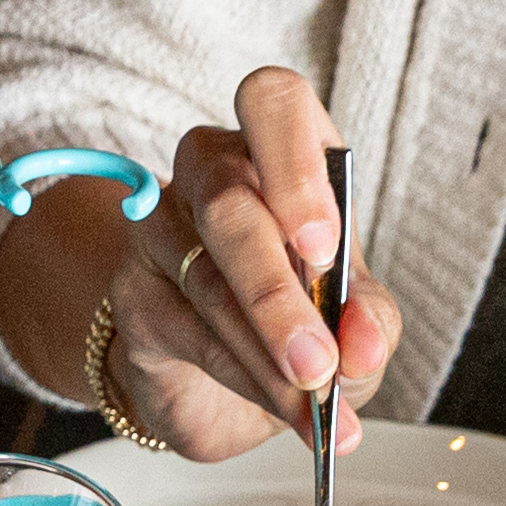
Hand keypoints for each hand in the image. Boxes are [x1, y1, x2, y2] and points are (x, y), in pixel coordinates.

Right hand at [9, 65, 403, 462]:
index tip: (322, 245)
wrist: (222, 392)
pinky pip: (189, 332)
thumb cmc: (293, 326)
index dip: (294, 165)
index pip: (273, 103)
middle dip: (278, 292)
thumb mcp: (354, 322)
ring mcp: (163, 229)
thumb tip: (362, 344)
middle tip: (319, 360)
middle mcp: (212, 174)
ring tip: (312, 401)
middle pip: (229, 199)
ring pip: (210, 279)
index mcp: (278, 151)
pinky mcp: (134, 294)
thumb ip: (370, 324)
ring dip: (267, 350)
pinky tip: (277, 402)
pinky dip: (244, 376)